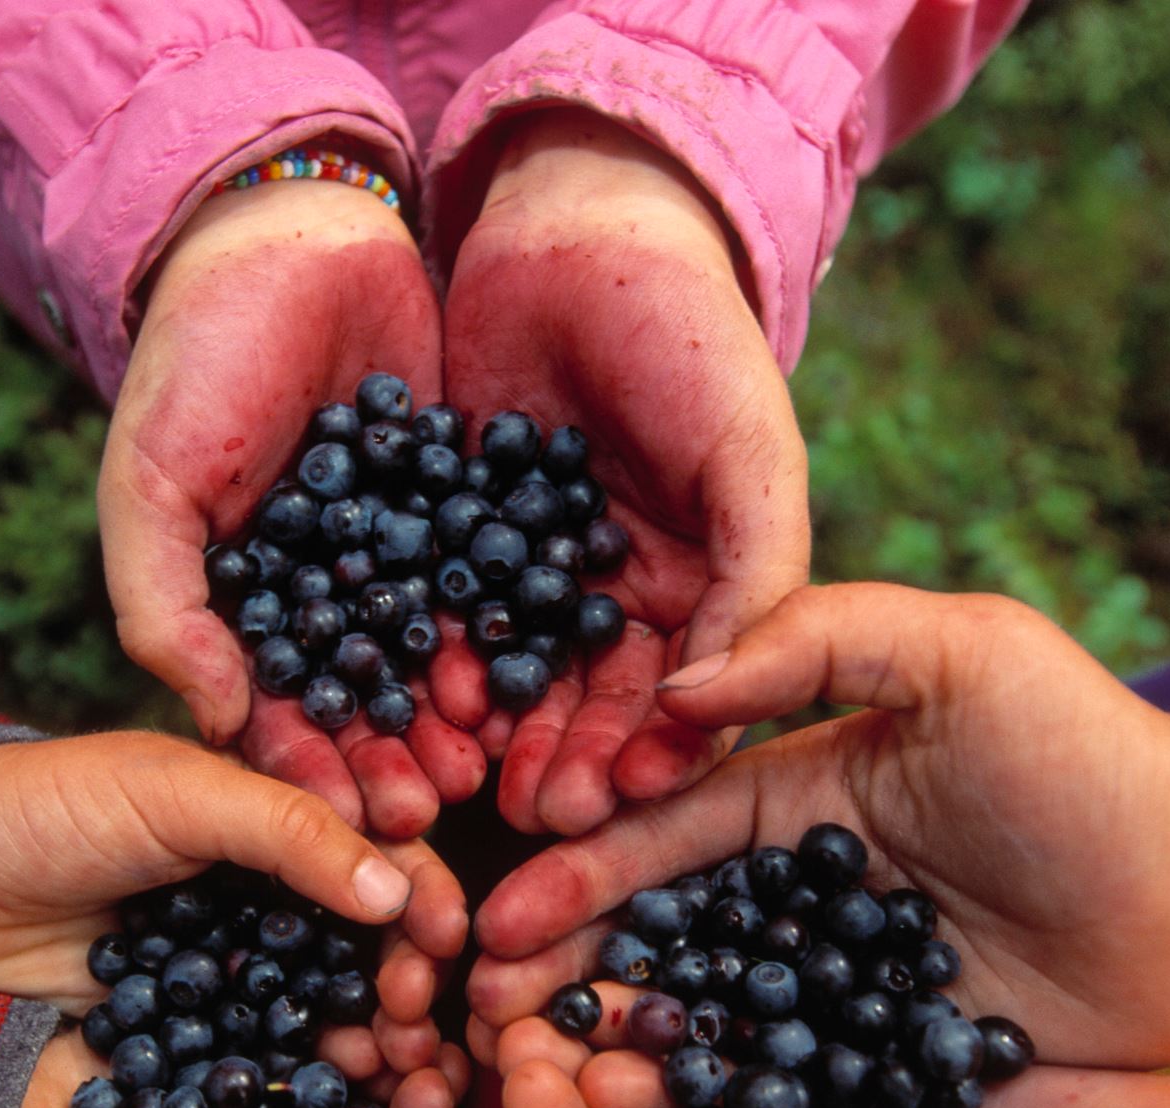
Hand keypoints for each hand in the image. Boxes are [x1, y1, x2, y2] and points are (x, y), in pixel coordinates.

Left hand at [0, 732, 468, 1082]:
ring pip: (328, 1007)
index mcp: (275, 819)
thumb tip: (397, 887)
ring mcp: (229, 971)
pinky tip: (338, 1102)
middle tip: (416, 1022)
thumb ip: (288, 830)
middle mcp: (266, 897)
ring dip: (373, 1039)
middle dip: (409, 981)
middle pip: (369, 944)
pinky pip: (263, 1060)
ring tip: (398, 1072)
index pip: (379, 855)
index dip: (422, 897)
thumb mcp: (175, 793)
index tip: (446, 942)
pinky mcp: (187, 1036)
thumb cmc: (49, 807)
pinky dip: (306, 1080)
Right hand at [101, 175, 484, 838]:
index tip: (348, 818)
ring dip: (455, 713)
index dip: (309, 767)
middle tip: (437, 812)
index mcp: (244, 604)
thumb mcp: (152, 483)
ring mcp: (401, 555)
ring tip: (489, 762)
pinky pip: (490, 581)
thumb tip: (212, 719)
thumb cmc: (194, 359)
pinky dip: (507, 628)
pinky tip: (531, 674)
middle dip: (395, 759)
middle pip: (365, 700)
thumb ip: (163, 605)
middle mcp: (327, 595)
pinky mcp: (467, 506)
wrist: (290, 234)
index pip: (276, 710)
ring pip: (432, 653)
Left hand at [439, 110, 808, 837]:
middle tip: (537, 817)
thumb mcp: (750, 452)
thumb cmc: (690, 334)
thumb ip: (758, 575)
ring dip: (493, 735)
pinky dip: (427, 661)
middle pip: (587, 706)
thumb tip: (719, 700)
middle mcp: (609, 599)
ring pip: (508, 676)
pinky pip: (435, 616)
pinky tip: (412, 703)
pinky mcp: (446, 537)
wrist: (578, 227)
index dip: (654, 753)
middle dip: (566, 763)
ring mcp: (525, 573)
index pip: (679, 700)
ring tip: (467, 786)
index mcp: (695, 589)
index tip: (623, 801)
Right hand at [470, 583, 1169, 1071]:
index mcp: (798, 786)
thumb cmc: (1094, 757)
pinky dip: (711, 1107)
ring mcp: (841, 978)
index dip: (578, 870)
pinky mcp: (887, 1058)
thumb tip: (673, 685)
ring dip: (618, 1041)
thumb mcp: (963, 651)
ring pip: (706, 1012)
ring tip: (539, 1083)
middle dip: (565, 965)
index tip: (500, 914)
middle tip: (482, 1015)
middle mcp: (801, 886)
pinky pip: (784, 1084)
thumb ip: (823, 637)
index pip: (662, 827)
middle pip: (658, 928)